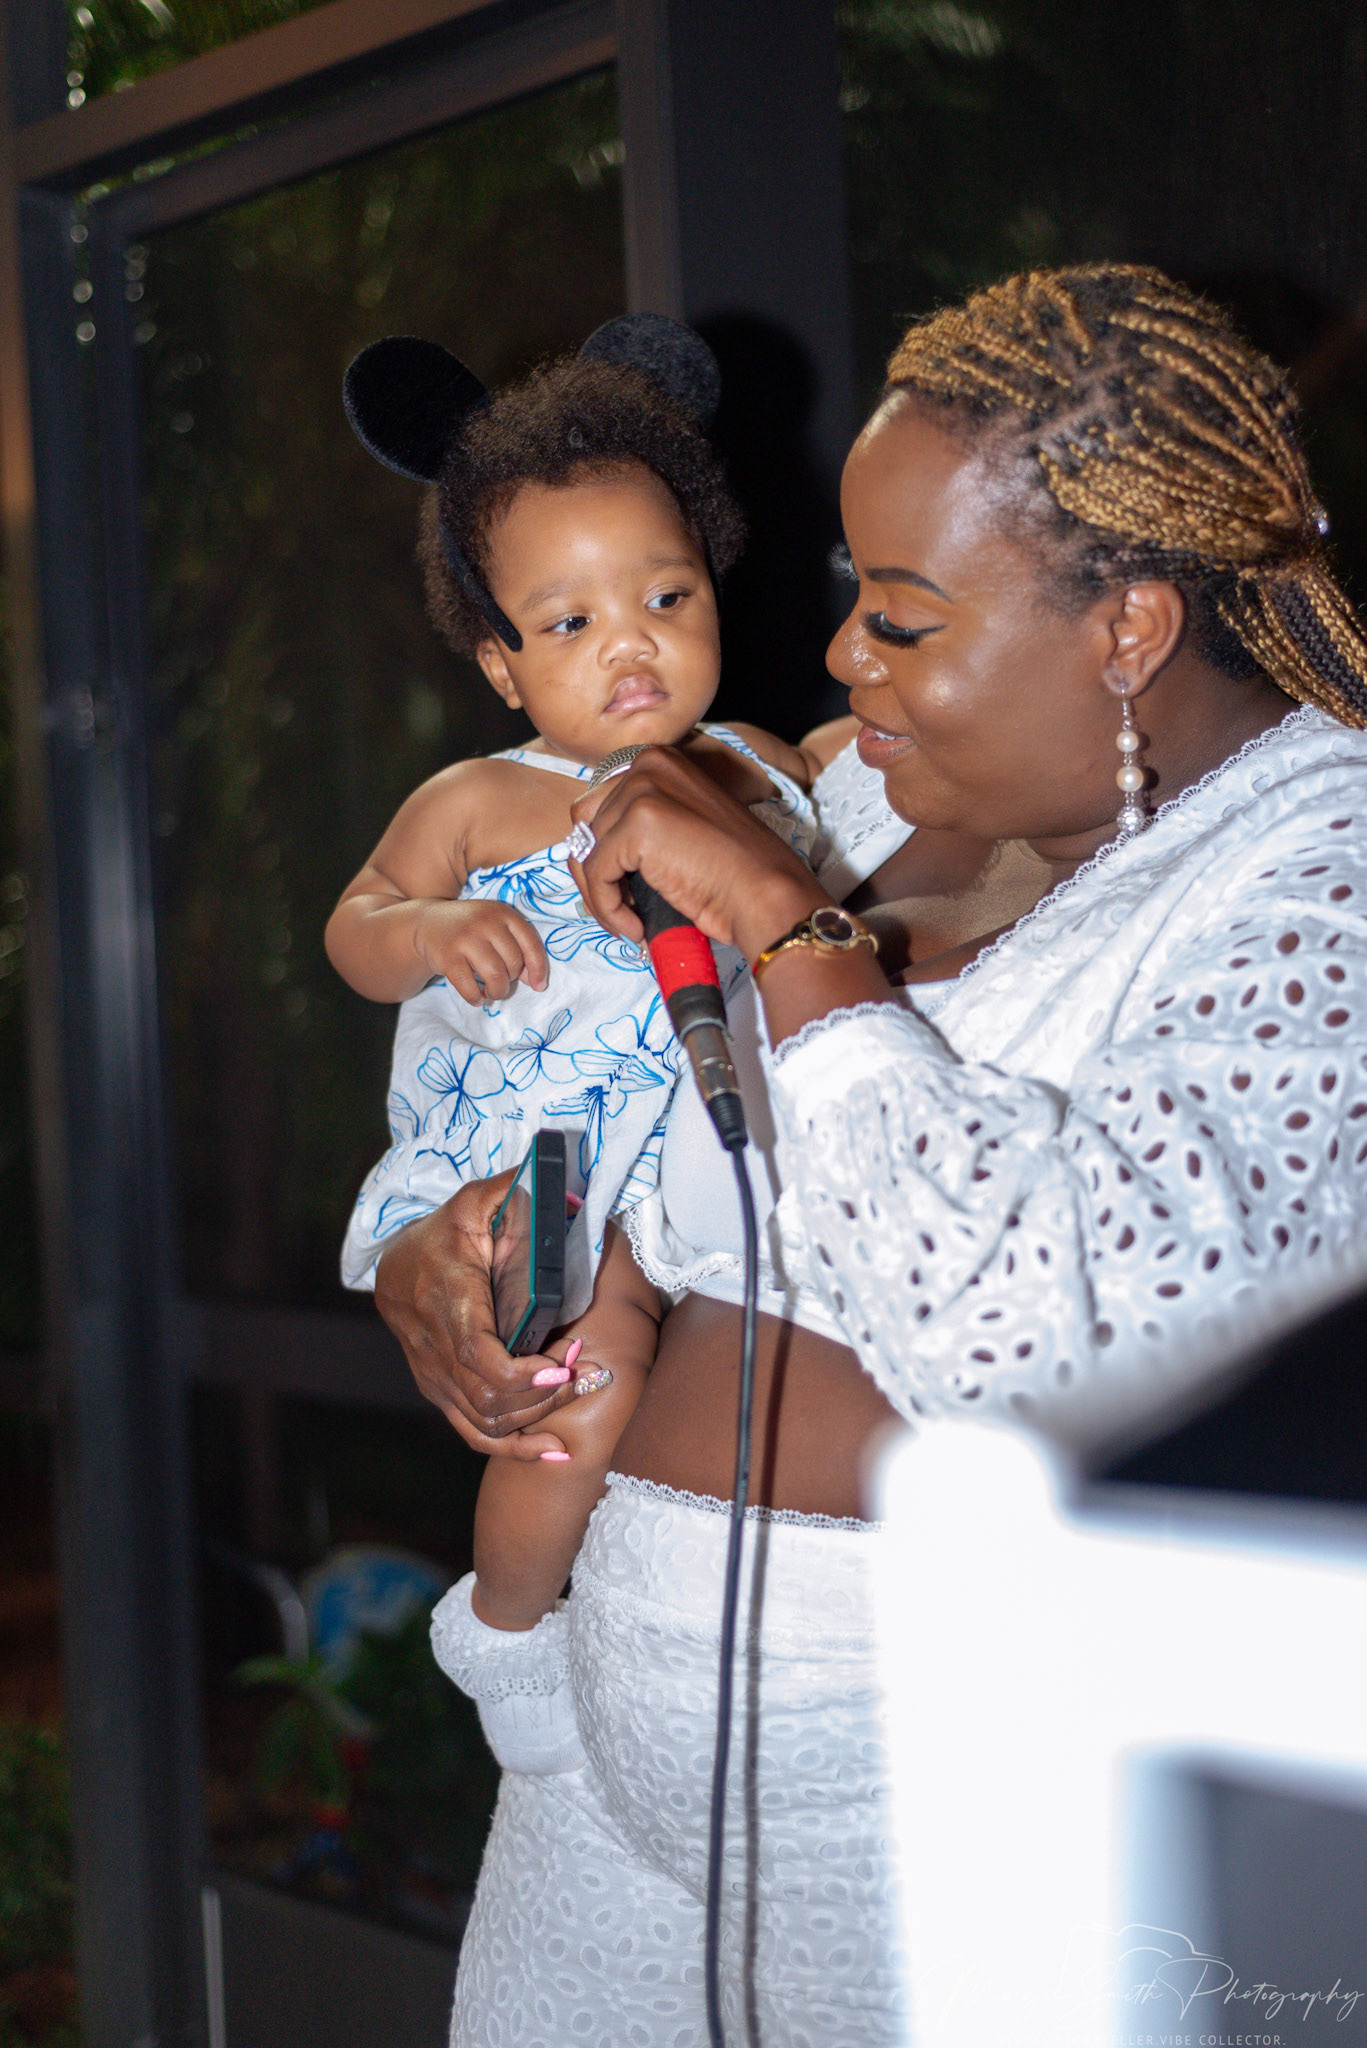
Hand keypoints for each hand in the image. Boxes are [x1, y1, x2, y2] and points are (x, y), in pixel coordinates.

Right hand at [373, 1172, 575, 1457]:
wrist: (396, 1264)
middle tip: (585, 1371)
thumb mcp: (477, 1202)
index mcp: (446, 1300)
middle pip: (487, 1397)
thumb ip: (515, 1191)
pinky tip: (554, 1451)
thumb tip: (566, 1191)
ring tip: (576, 1389)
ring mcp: (435, 1377)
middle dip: (544, 1393)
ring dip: (537, 1416)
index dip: (520, 1374)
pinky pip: (474, 1434)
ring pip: (484, 1422)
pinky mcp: (441, 1393)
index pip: (475, 1354)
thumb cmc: (448, 1232)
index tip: (563, 1366)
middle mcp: (435, 1348)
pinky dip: (516, 1449)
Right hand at [414, 899, 547, 1002]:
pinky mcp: (447, 956)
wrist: (428, 922)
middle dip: (510, 980)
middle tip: (499, 980)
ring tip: (490, 992)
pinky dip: (475, 997)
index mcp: (503, 913)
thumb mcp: (496, 927)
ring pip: (495, 976)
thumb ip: (518, 948)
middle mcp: (486, 922)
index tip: (539, 986)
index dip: (538, 969)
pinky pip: (470, 987)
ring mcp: (465, 938)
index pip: (531, 944)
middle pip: (513, 964)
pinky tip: (476, 998)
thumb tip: (535, 982)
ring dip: (496, 992)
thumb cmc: (472, 930)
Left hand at [567, 746, 827, 961]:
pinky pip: (597, 875)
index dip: (604, 852)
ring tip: (630, 921)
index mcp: (658, 760)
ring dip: (602, 895)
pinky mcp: (636, 825)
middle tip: (623, 907)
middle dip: (597, 873)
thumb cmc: (731, 872)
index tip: (623, 888)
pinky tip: (635, 926)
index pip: (599, 805)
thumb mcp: (679, 828)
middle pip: (585, 825)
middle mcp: (647, 764)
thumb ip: (640, 824)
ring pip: (586, 852)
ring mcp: (641, 791)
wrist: (763, 891)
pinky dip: (608, 908)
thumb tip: (590, 852)